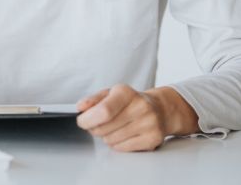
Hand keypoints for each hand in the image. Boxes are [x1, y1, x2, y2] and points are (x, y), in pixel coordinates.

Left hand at [76, 84, 195, 151]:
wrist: (160, 109)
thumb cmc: (130, 102)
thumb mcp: (110, 94)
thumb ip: (92, 100)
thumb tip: (80, 107)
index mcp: (126, 93)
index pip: (104, 111)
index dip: (88, 120)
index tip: (82, 121)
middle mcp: (141, 107)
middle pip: (104, 128)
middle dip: (95, 129)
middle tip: (101, 124)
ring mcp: (149, 124)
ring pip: (111, 140)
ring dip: (106, 137)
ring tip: (116, 127)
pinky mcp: (153, 139)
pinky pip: (122, 148)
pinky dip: (117, 144)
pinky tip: (124, 134)